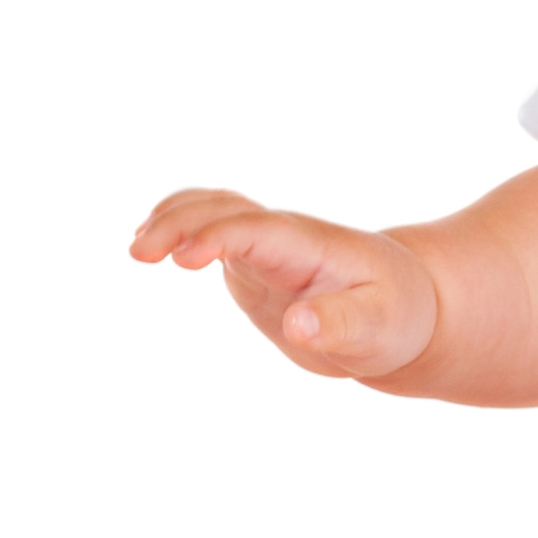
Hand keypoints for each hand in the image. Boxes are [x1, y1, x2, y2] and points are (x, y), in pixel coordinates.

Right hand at [128, 188, 438, 381]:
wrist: (401, 304)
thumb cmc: (394, 315)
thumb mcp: (380, 329)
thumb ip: (342, 324)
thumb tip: (296, 326)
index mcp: (312, 246)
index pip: (256, 230)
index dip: (218, 238)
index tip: (182, 261)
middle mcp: (283, 236)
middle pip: (224, 208)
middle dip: (179, 222)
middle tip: (138, 253)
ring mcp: (264, 244)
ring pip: (212, 208)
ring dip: (171, 217)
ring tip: (136, 249)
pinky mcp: (251, 260)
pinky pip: (208, 228)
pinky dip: (176, 227)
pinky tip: (149, 244)